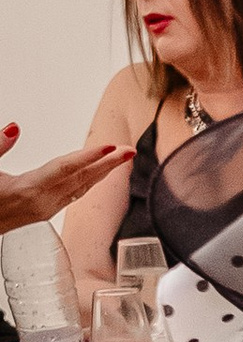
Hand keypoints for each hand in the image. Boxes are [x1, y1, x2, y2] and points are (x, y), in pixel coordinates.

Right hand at [0, 122, 131, 234]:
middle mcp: (41, 203)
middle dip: (108, 163)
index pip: (65, 169)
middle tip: (130, 149)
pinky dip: (90, 182)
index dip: (89, 157)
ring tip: (122, 158)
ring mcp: (45, 211)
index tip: (111, 147)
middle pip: (81, 179)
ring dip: (103, 172)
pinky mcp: (44, 214)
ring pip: (81, 188)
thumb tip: (14, 127)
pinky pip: (74, 195)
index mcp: (27, 190)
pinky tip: (99, 175)